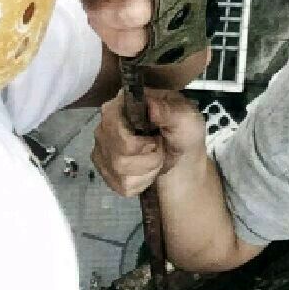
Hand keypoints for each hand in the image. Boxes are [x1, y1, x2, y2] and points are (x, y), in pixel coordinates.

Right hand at [91, 88, 206, 196]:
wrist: (182, 156)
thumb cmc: (183, 130)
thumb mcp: (185, 117)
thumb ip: (170, 111)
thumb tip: (153, 106)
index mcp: (123, 104)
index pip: (111, 120)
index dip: (136, 138)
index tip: (156, 138)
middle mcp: (106, 125)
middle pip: (117, 152)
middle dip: (148, 157)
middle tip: (160, 147)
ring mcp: (103, 149)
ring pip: (119, 170)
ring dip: (148, 169)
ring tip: (157, 157)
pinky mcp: (106, 170)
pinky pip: (120, 185)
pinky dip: (142, 182)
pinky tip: (148, 170)